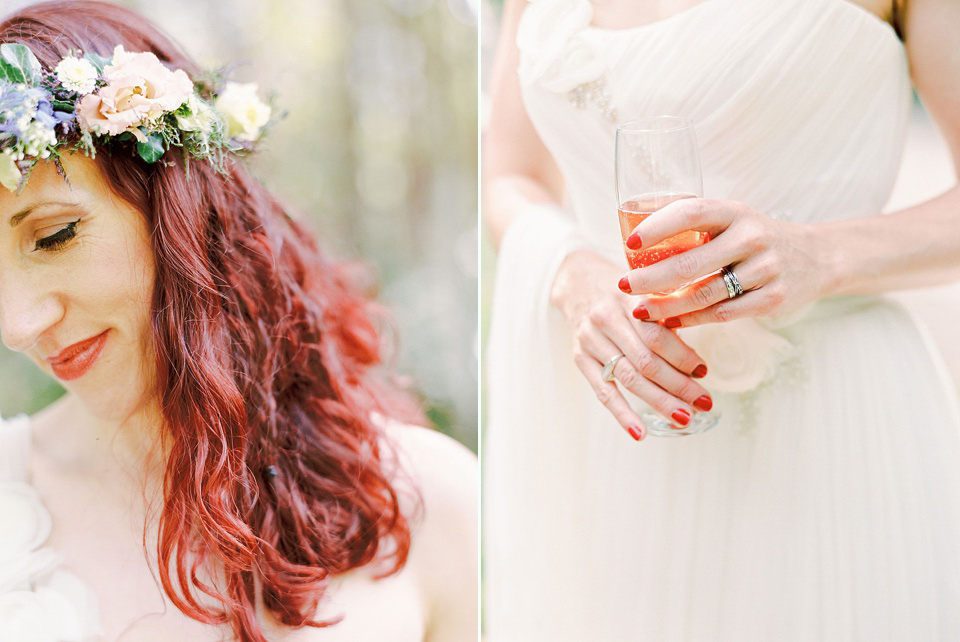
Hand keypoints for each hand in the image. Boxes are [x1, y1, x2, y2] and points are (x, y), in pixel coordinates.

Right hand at [551, 250, 713, 439]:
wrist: (576, 281)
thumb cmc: (622, 290)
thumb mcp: (644, 291)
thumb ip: (666, 317)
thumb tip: (696, 363)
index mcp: (628, 299)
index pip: (657, 335)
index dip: (682, 356)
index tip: (703, 371)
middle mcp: (606, 319)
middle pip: (645, 361)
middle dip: (678, 385)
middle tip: (703, 403)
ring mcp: (590, 340)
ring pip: (628, 378)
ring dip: (658, 401)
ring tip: (683, 418)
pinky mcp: (580, 358)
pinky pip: (602, 391)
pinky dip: (621, 413)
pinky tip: (640, 432)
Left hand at [618, 199, 828, 326]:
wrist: (815, 257)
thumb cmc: (753, 239)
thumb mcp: (730, 220)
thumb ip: (693, 226)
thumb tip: (632, 238)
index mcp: (734, 211)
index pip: (691, 212)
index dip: (658, 227)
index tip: (630, 244)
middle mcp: (752, 236)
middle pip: (691, 262)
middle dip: (651, 278)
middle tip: (623, 286)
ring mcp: (765, 269)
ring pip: (704, 294)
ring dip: (667, 306)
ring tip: (641, 310)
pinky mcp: (773, 299)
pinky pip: (722, 314)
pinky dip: (692, 320)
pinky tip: (671, 321)